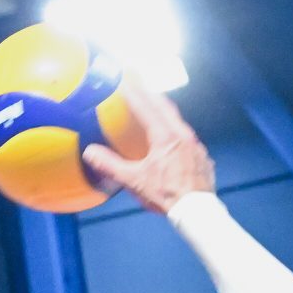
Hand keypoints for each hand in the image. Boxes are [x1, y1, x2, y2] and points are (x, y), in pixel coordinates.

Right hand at [84, 83, 213, 215]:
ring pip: (178, 122)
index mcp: (165, 136)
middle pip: (166, 107)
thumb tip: (89, 152)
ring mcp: (195, 145)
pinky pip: (187, 138)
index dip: (134, 92)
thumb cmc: (165, 195)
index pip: (146, 107)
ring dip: (165, 113)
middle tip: (140, 85)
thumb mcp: (134, 180)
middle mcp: (183, 135)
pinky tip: (172, 140)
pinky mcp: (202, 157)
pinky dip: (176, 132)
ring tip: (155, 109)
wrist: (196, 212)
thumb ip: (111, 165)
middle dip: (151, 95)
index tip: (125, 79)